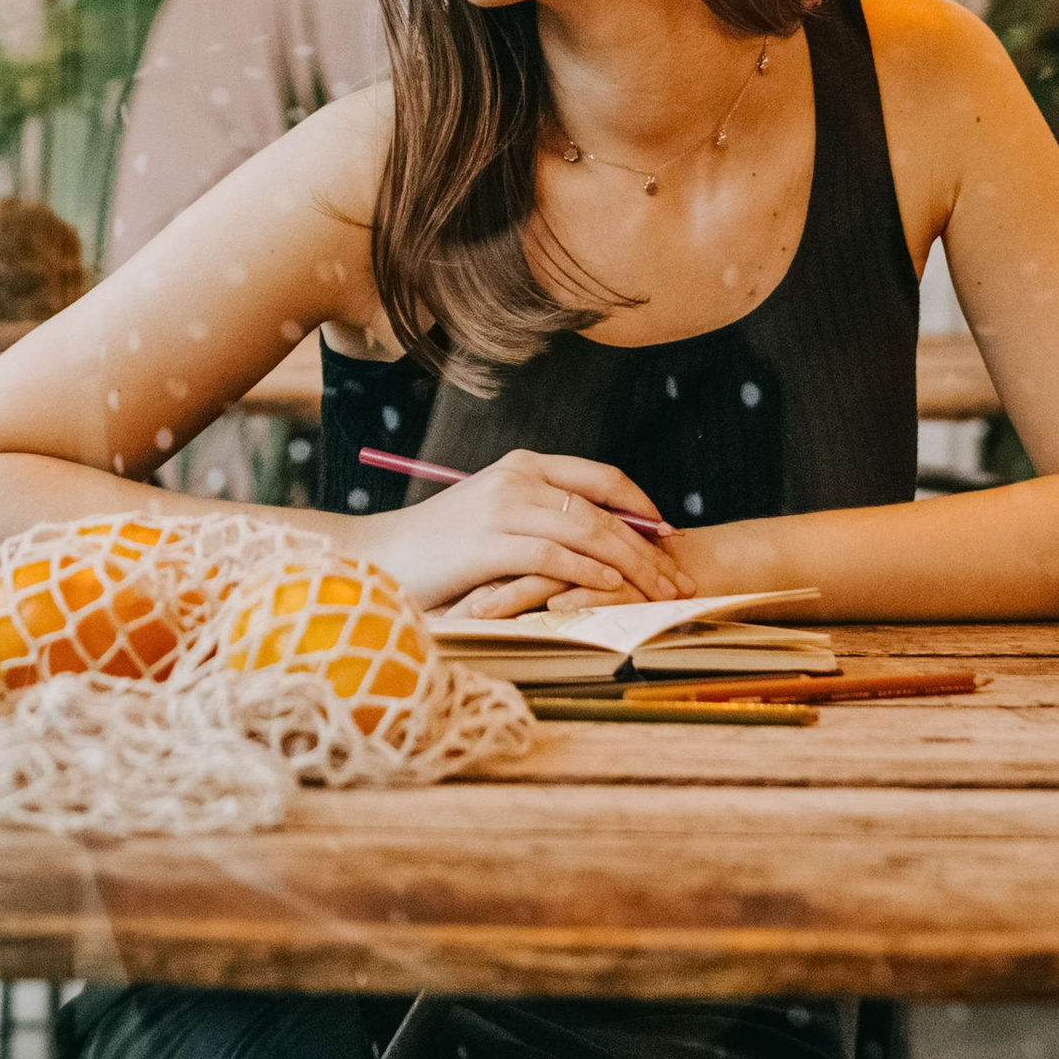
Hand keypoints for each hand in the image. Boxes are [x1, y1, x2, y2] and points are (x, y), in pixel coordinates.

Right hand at [364, 448, 680, 611]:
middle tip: (678, 577)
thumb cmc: (442, 547)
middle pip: (603, 508)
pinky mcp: (488, 543)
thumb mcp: (497, 518)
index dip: (642, 505)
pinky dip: (589, 573)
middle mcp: (518, 478)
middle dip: (648, 546)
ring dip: (631, 565)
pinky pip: (554, 555)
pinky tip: (612, 589)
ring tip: (658, 592)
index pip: (602, 477)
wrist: (380, 555)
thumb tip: (604, 540)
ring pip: (587, 531)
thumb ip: (543, 517)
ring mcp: (502, 508)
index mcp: (524, 466)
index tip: (668, 536)